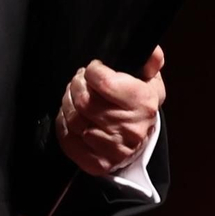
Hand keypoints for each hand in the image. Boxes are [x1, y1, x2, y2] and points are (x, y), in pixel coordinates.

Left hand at [55, 47, 165, 177]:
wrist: (142, 140)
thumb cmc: (140, 105)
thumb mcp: (150, 79)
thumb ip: (150, 60)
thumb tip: (151, 51)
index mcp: (143, 104)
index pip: (104, 82)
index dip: (92, 70)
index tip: (93, 69)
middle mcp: (130, 128)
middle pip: (85, 101)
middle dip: (76, 85)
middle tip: (79, 81)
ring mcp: (114, 149)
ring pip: (74, 120)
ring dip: (67, 103)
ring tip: (73, 96)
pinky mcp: (98, 164)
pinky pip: (69, 141)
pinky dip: (63, 126)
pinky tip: (69, 117)